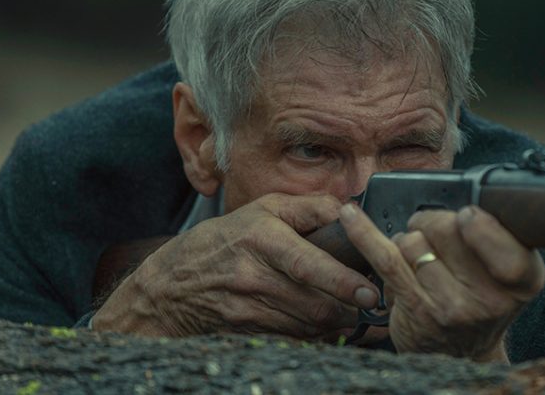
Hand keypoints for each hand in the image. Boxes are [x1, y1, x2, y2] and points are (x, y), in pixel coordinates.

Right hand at [92, 193, 383, 342]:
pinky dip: (315, 333)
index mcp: (261, 237)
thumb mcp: (263, 208)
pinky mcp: (247, 329)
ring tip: (352, 309)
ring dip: (335, 321)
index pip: (307, 263)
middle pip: (314, 303)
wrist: (173, 284)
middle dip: (348, 307)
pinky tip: (324, 322)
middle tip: (371, 302)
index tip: (369, 291)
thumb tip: (350, 210)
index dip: (341, 280)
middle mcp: (253, 274)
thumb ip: (310, 207)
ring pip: (308, 324)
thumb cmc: (227, 238)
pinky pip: (293, 337)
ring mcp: (248, 306)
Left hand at [340, 203, 544, 360]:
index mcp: (523, 279)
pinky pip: (385, 258)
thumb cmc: (483, 297)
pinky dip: (364, 232)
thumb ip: (500, 234)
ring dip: (410, 239)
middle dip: (434, 221)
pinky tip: (350, 215)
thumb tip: (460, 192)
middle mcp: (491, 297)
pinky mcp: (415, 309)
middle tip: (437, 234)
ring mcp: (451, 307)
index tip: (466, 215)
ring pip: (413, 241)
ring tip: (421, 257)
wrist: (462, 351)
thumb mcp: (511, 270)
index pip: (496, 235)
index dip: (475, 219)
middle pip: (446, 228)